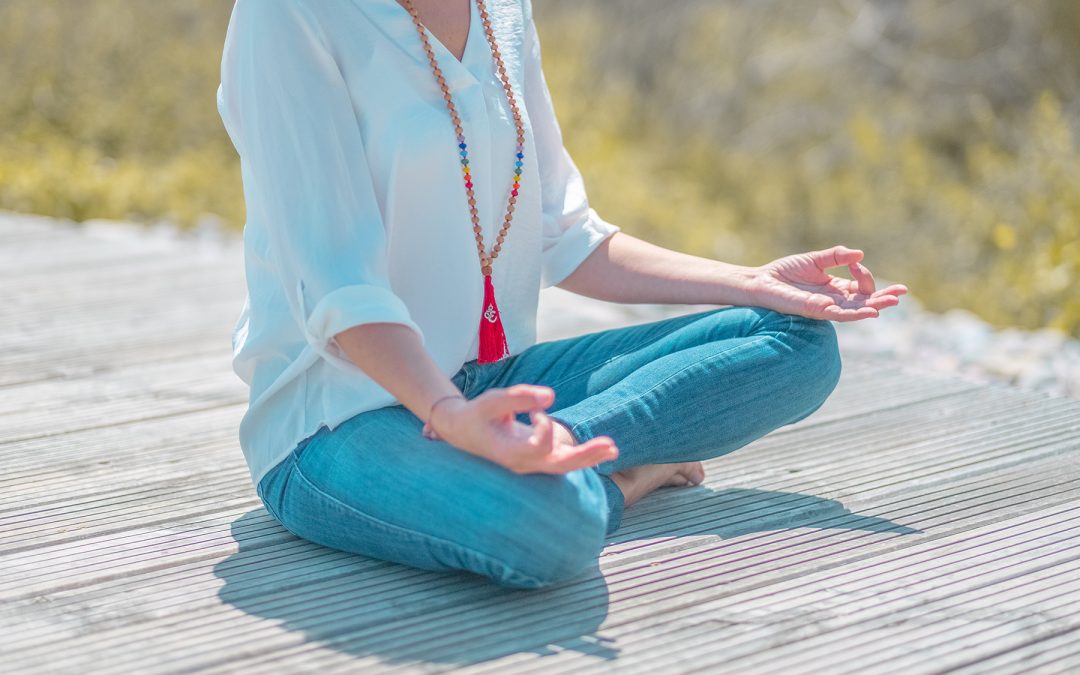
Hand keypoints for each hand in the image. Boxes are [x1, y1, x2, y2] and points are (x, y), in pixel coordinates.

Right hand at [421, 384, 618, 473]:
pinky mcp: (537, 460)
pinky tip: (601, 449)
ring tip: (613, 448)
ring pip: (564, 467)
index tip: (536, 408)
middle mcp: (522, 465)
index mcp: (509, 454)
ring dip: (589, 457)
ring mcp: (531, 465)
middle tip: (612, 446)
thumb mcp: (492, 401)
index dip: (545, 426)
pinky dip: (581, 456)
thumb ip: (519, 397)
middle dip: (585, 456)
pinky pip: (563, 462)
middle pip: (559, 466)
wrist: (463, 432)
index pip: (538, 447)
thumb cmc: (477, 415)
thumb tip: (551, 396)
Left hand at [746, 244, 907, 320]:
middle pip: (864, 301)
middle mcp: (833, 300)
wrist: (762, 281)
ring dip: (875, 306)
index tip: (855, 261)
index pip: (860, 286)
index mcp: (835, 288)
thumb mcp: (815, 260)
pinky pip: (840, 315)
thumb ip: (836, 256)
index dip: (864, 274)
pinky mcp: (816, 311)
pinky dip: (856, 314)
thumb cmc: (785, 272)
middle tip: (902, 292)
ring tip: (893, 302)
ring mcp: (826, 307)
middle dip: (883, 297)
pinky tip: (870, 312)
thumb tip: (859, 254)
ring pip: (856, 310)